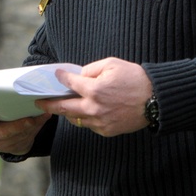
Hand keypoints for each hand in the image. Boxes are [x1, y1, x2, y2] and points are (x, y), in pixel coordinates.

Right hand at [0, 108, 51, 154]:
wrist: (5, 129)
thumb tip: (17, 87)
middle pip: (0, 132)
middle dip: (17, 126)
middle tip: (30, 120)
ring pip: (15, 138)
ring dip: (30, 128)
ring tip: (41, 117)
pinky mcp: (11, 149)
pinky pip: (24, 141)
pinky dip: (35, 130)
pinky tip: (42, 120)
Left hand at [38, 57, 152, 136]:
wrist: (156, 100)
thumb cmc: (134, 78)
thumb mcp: (111, 64)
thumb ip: (90, 69)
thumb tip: (78, 76)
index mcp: (94, 90)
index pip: (70, 83)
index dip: (60, 78)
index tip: (55, 76)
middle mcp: (94, 108)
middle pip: (64, 108)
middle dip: (49, 105)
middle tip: (39, 103)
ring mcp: (100, 122)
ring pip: (76, 119)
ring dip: (67, 112)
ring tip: (59, 107)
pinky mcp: (107, 131)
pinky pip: (89, 125)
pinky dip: (84, 118)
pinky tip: (83, 111)